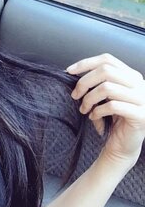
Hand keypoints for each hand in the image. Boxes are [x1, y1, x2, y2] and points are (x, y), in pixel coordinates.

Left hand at [66, 53, 144, 169]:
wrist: (122, 146)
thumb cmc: (111, 120)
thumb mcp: (104, 97)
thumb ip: (97, 83)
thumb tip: (73, 72)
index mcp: (131, 76)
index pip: (107, 60)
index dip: (86, 63)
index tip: (69, 71)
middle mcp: (139, 84)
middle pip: (106, 71)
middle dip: (85, 82)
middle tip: (75, 95)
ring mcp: (143, 99)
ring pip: (107, 88)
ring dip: (89, 99)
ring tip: (84, 109)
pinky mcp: (141, 115)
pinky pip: (113, 106)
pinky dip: (98, 111)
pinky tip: (94, 117)